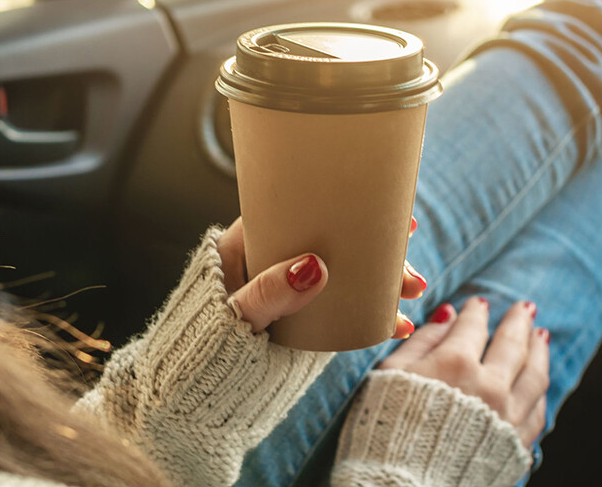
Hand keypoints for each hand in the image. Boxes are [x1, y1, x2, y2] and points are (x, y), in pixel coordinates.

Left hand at [217, 217, 428, 336]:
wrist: (188, 392)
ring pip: (343, 275)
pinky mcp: (299, 318)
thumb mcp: (234, 314)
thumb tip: (314, 266)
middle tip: (412, 275)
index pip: (305, 210)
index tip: (392, 214)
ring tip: (413, 297)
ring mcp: (289, 289)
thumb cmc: (198, 344)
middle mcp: (274, 259)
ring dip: (382, 282)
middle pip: (335, 244)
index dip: (350, 207)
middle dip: (379, 254)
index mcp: (250, 241)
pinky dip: (369, 312)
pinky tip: (397, 324)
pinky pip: (339, 306)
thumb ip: (267, 293)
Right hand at [377, 297, 549, 445]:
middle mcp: (488, 386)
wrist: (398, 486)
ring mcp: (506, 417)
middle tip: (526, 307)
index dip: (476, 312)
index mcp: (454, 364)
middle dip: (519, 322)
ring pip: (533, 375)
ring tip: (541, 337)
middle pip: (512, 344)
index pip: (472, 326)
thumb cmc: (385, 429)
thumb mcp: (391, 375)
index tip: (479, 303)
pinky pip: (537, 412)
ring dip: (539, 351)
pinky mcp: (514, 446)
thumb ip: (421, 341)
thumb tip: (446, 315)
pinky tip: (538, 382)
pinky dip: (539, 391)